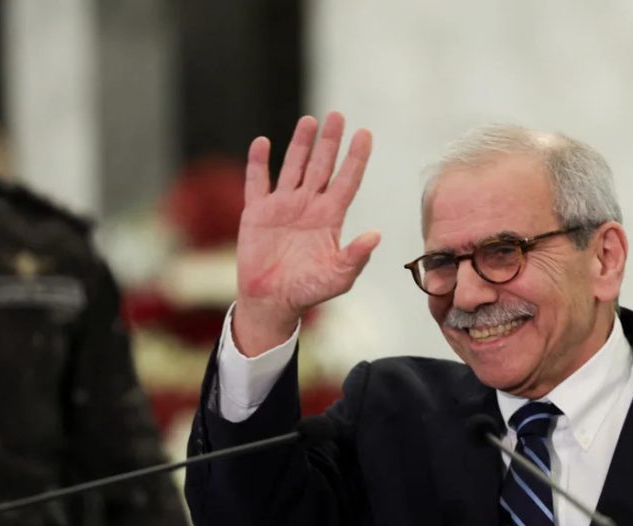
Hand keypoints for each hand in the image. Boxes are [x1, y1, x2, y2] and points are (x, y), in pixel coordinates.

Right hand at [233, 111, 380, 354]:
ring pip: (293, 166)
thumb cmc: (308, 291)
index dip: (355, 157)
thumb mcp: (338, 277)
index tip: (365, 133)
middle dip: (330, 141)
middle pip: (322, 166)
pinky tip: (263, 143)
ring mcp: (282, 206)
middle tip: (338, 116)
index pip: (347, 180)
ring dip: (300, 144)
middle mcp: (308, 206)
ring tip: (309, 121)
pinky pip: (257, 182)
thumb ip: (356, 256)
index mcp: (330, 218)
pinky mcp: (256, 212)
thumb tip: (376, 235)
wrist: (272, 302)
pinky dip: (258, 162)